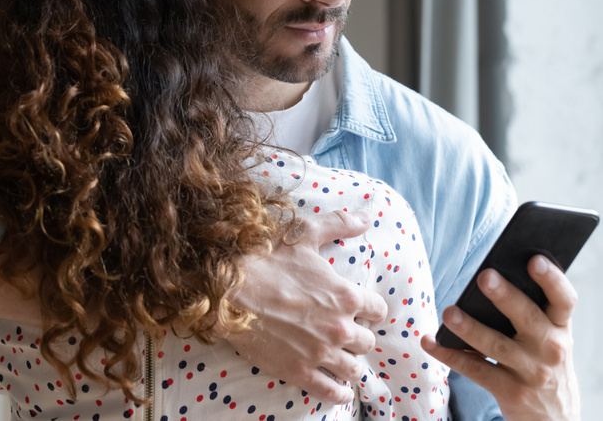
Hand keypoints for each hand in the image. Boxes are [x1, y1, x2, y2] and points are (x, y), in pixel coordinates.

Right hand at [225, 209, 387, 403]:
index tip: (361, 308)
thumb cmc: (267, 259)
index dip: (370, 308)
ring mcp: (320, 352)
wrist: (229, 290)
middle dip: (359, 335)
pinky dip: (338, 391)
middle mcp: (338, 327)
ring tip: (342, 358)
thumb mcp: (305, 233)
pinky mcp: (300, 371)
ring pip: (353, 368)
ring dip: (350, 362)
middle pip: (367, 341)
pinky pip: (332, 392)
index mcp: (344, 295)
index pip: (378, 310)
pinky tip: (338, 387)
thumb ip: (339, 223)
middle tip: (346, 331)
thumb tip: (366, 216)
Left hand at [422, 255, 580, 420]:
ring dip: (470, 328)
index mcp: (560, 326)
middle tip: (484, 276)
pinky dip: (449, 354)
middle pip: (527, 317)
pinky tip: (429, 341)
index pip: (563, 299)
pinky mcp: (511, 392)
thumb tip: (489, 274)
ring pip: (497, 345)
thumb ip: (529, 309)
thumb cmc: (542, 359)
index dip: (552, 279)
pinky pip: (475, 370)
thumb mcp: (548, 336)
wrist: (555, 419)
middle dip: (505, 296)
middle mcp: (551, 348)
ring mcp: (532, 372)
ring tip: (449, 312)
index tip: (534, 260)